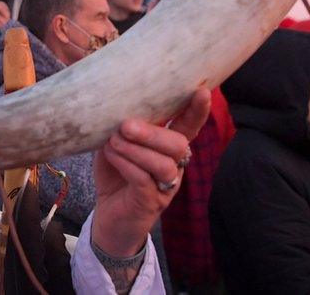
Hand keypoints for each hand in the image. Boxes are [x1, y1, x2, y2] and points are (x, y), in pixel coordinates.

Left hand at [91, 89, 210, 256]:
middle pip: (178, 145)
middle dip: (153, 133)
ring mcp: (165, 187)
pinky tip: (111, 155)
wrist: (108, 218)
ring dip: (136, 149)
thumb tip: (110, 103)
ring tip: (114, 141)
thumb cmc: (115, 176)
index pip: (189, 126)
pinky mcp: (150, 203)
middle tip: (126, 125)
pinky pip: (143, 180)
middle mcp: (174, 166)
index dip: (197, 110)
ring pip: (163, 164)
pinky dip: (126, 164)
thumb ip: (120, 128)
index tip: (201, 91)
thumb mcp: (115, 146)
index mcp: (168, 148)